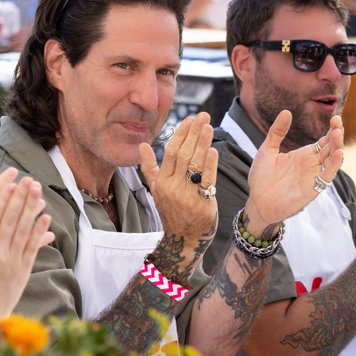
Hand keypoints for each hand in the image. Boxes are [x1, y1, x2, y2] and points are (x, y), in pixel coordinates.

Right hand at [0, 172, 52, 329]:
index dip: (4, 200)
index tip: (11, 185)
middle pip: (12, 219)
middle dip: (22, 197)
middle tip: (30, 180)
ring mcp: (12, 261)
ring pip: (25, 229)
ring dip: (33, 208)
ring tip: (38, 192)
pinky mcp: (23, 270)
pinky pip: (33, 246)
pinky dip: (40, 231)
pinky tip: (45, 217)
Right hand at [138, 113, 218, 260]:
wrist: (184, 239)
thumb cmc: (173, 211)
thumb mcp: (157, 190)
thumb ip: (150, 167)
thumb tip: (142, 146)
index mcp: (161, 182)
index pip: (171, 152)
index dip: (181, 134)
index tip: (190, 119)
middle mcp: (172, 188)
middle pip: (183, 155)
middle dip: (193, 133)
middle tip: (203, 116)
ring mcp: (187, 196)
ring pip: (195, 165)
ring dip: (203, 144)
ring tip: (209, 127)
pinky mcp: (202, 203)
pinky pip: (207, 180)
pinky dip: (210, 165)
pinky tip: (214, 150)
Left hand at [244, 112, 345, 229]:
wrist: (257, 201)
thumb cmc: (262, 178)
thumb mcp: (267, 150)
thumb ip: (277, 132)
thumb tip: (287, 112)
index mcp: (304, 155)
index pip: (324, 141)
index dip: (331, 130)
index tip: (335, 117)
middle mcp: (312, 165)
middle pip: (330, 148)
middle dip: (336, 135)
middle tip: (337, 121)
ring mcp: (313, 177)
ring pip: (332, 160)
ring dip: (337, 147)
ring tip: (338, 133)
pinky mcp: (313, 189)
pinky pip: (327, 176)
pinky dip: (333, 165)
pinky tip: (337, 153)